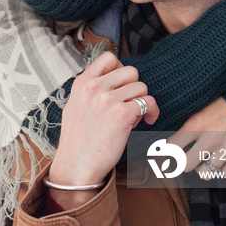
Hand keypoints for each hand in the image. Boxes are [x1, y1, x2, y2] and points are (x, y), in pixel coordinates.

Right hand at [48, 52, 158, 207]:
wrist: (76, 167)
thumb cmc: (77, 140)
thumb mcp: (74, 105)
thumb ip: (87, 86)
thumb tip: (96, 66)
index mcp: (82, 83)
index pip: (108, 58)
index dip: (120, 69)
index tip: (121, 84)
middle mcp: (95, 87)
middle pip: (131, 71)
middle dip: (134, 87)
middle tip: (129, 104)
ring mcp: (108, 100)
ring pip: (141, 87)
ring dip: (142, 101)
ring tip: (134, 117)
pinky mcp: (122, 114)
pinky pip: (148, 102)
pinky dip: (152, 112)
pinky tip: (147, 121)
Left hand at [170, 97, 225, 179]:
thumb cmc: (224, 99)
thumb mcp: (201, 102)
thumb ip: (187, 117)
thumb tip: (169, 129)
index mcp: (197, 123)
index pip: (172, 146)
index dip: (166, 149)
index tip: (165, 149)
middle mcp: (211, 138)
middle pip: (186, 165)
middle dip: (183, 162)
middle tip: (184, 157)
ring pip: (206, 173)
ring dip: (202, 167)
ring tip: (203, 158)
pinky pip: (225, 174)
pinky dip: (221, 170)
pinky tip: (219, 160)